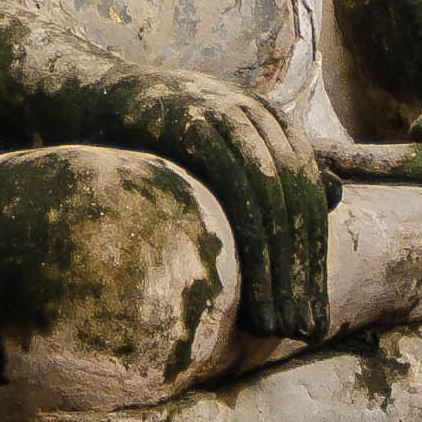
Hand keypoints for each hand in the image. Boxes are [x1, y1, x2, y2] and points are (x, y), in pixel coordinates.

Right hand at [27, 67, 333, 344]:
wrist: (86, 92)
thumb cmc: (151, 132)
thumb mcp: (219, 151)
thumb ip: (271, 172)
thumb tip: (335, 196)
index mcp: (267, 119)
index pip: (307, 196)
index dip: (313, 258)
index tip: (313, 315)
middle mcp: (254, 112)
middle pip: (295, 200)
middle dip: (301, 271)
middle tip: (301, 329)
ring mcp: (225, 112)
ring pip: (272, 196)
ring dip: (278, 265)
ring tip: (274, 322)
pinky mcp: (193, 120)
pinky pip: (236, 182)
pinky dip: (248, 236)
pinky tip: (245, 282)